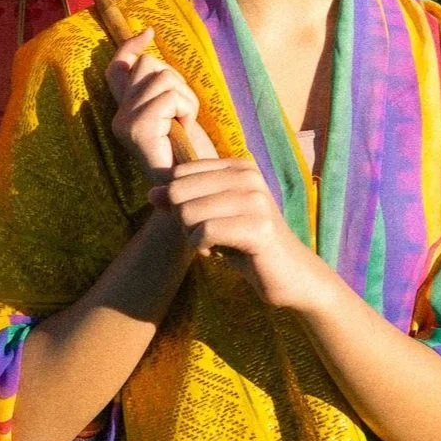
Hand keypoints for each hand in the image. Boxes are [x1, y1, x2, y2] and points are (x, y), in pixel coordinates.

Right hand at [105, 27, 217, 180]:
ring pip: (162, 77)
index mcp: (125, 110)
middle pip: (149, 65)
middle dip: (177, 82)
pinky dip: (186, 109)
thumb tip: (146, 42)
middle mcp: (118, 115)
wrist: (195, 191)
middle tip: (183, 114)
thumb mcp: (175, 111)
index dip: (131, 47)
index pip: (118, 67)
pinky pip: (168, 96)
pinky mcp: (136, 129)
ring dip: (185, 98)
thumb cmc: (190, 152)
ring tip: (184, 124)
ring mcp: (124, 122)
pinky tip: (184, 130)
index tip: (149, 32)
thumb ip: (159, 86)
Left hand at [149, 157, 327, 310]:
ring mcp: (255, 200)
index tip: (200, 219)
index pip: (179, 173)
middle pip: (179, 191)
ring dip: (191, 235)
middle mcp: (248, 176)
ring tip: (212, 243)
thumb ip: (181, 201)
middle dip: (182, 219)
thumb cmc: (245, 243)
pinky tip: (216, 253)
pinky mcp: (258, 228)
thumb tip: (150, 193)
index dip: (178, 201)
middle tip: (203, 234)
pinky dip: (201, 247)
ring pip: (188, 212)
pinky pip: (205, 232)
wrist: (290, 275)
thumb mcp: (210, 216)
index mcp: (238, 166)